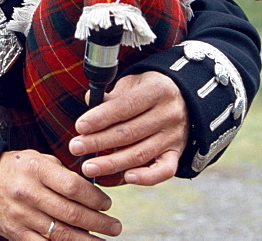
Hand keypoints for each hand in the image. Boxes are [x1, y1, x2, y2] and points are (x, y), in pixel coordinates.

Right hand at [0, 149, 121, 239]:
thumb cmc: (17, 169)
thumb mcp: (39, 159)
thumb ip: (63, 173)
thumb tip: (92, 192)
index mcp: (36, 169)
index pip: (73, 187)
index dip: (95, 198)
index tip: (107, 204)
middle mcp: (29, 193)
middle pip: (71, 213)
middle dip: (98, 223)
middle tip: (115, 227)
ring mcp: (22, 215)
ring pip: (61, 234)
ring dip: (86, 240)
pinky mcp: (16, 233)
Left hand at [68, 71, 188, 185]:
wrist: (185, 98)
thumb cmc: (149, 90)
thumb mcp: (133, 82)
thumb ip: (112, 94)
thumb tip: (89, 103)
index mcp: (156, 90)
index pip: (125, 106)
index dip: (101, 118)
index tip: (80, 127)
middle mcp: (168, 114)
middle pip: (129, 133)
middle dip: (99, 142)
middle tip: (76, 148)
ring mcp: (174, 136)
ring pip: (141, 154)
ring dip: (112, 163)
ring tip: (88, 167)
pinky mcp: (177, 153)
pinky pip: (164, 171)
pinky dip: (146, 177)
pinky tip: (126, 177)